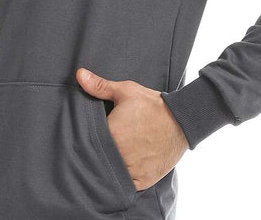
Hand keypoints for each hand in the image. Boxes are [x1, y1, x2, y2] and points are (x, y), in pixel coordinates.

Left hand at [75, 67, 188, 191]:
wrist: (181, 120)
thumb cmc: (152, 104)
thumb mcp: (125, 91)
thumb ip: (99, 86)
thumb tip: (79, 74)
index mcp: (111, 134)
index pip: (90, 141)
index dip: (89, 139)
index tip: (91, 136)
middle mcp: (120, 155)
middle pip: (100, 158)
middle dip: (100, 153)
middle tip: (104, 145)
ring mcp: (132, 170)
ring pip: (112, 173)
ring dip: (110, 167)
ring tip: (113, 156)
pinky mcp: (143, 181)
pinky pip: (126, 185)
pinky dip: (124, 179)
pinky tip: (124, 167)